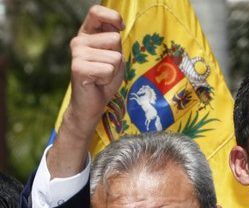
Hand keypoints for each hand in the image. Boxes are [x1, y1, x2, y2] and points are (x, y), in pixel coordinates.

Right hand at [48, 5, 123, 177]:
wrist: (91, 104)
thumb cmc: (104, 79)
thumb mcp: (114, 56)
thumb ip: (114, 41)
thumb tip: (117, 27)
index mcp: (86, 34)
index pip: (96, 12)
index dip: (112, 17)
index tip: (120, 26)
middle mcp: (78, 41)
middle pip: (114, 38)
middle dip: (118, 57)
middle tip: (106, 69)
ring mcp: (77, 54)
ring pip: (114, 56)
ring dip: (114, 70)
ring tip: (102, 76)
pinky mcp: (78, 67)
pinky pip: (109, 69)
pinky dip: (109, 78)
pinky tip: (97, 82)